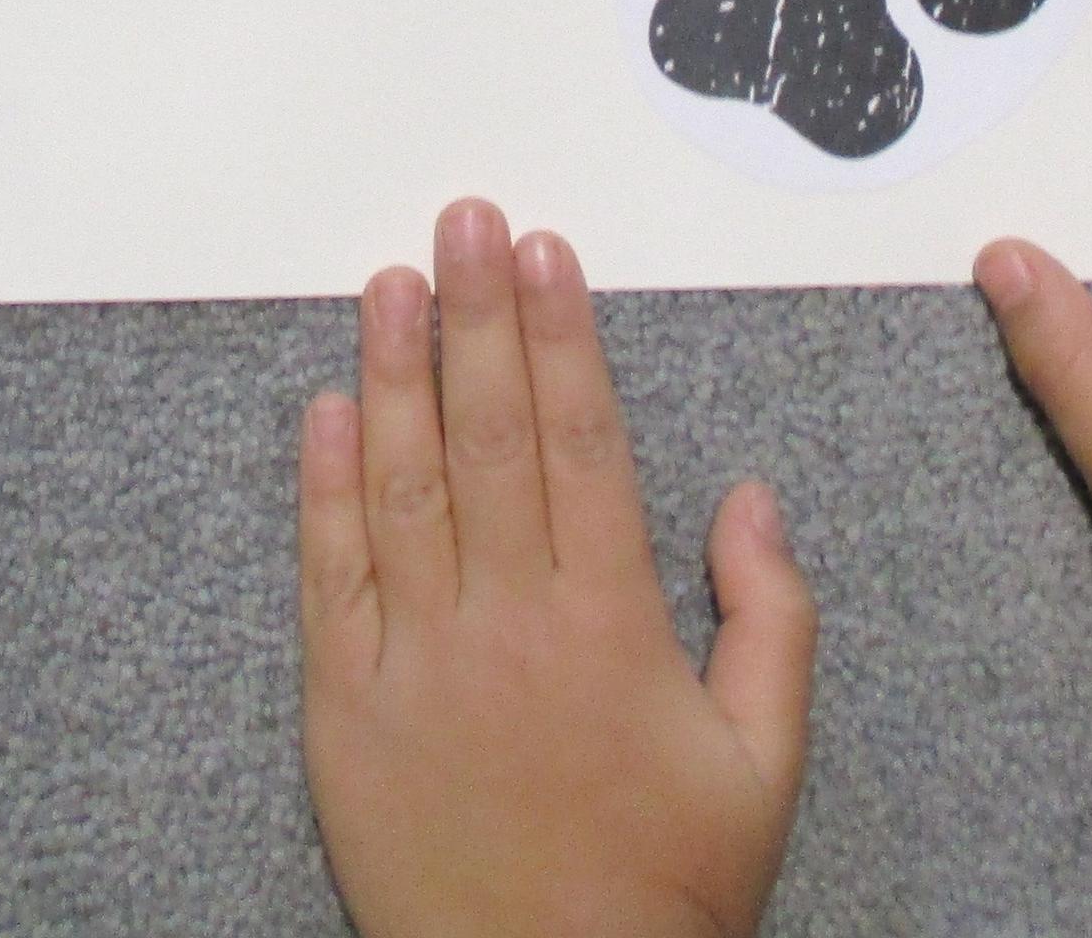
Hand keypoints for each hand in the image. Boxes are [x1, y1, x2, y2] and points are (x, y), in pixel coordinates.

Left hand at [300, 201, 813, 937]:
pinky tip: (323, 410)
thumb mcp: (763, 762)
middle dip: (475, 315)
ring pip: (401, 485)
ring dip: (394, 373)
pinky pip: (331, 578)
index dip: (561, 335)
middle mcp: (508, 624)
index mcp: (611, 624)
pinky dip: (322, 488)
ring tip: (388, 282)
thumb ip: (769, 619)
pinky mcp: (345, 710)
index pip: (581, 440)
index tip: (545, 252)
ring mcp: (417, 663)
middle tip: (463, 220)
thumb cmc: (663, 889)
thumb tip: (749, 496)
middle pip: (490, 434)